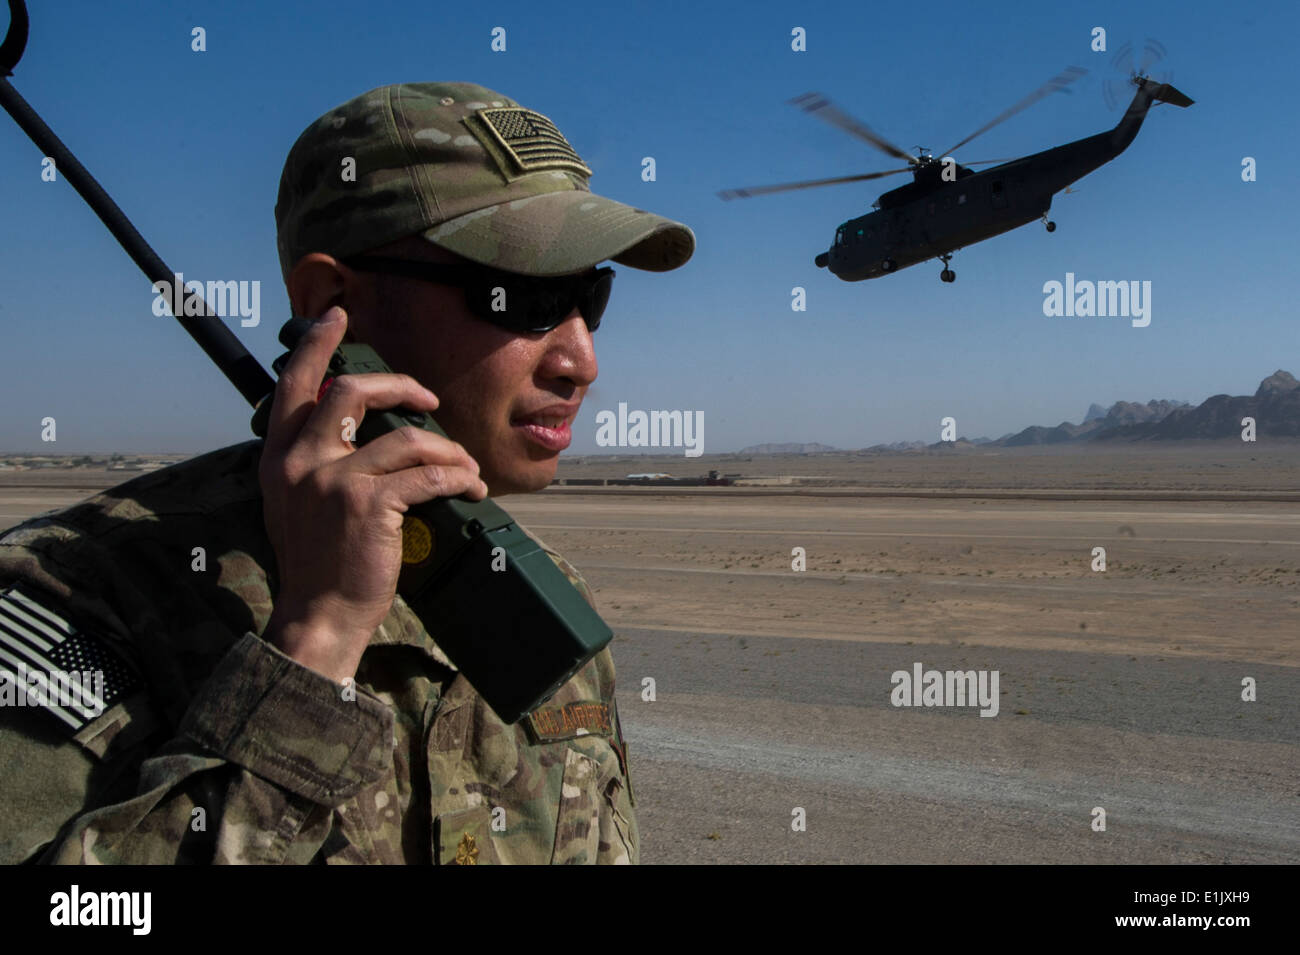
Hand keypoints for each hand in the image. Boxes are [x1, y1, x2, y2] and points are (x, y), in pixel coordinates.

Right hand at [258, 306, 487, 682]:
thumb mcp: (297, 503)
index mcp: (280, 457)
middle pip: (353, 393)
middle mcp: (301, 461)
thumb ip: (315, 461)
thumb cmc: (319, 562)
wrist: (320, 615)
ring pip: (406, 437)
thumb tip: (357, 430)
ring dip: (447, 449)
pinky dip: (460, 478)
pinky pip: (429, 474)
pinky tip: (472, 488)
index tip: (338, 317)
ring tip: (466, 466)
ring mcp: (333, 481)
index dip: (317, 346)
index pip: (295, 386)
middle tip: (430, 400)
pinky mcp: (368, 505)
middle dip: (401, 386)